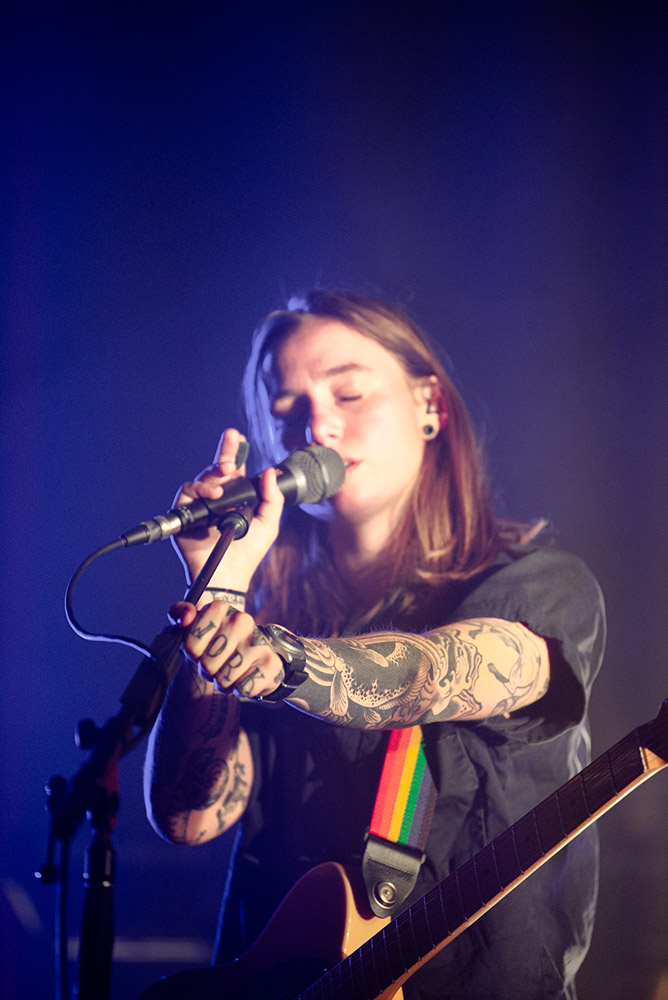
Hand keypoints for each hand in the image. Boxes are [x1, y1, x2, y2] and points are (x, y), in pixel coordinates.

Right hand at [171, 428, 284, 588]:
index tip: (240, 437)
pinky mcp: (186, 513)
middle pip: (218, 467)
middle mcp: (216, 498)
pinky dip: (202, 488)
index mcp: (235, 498)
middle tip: (233, 438)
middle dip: (226, 450)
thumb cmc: (248, 553)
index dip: (235, 452)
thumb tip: (270, 472)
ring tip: (226, 472)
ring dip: (216, 472)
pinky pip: (188, 491)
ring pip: (204, 477)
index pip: (234, 470)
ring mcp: (201, 505)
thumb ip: (271, 498)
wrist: (228, 574)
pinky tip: (215, 493)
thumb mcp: (268, 523)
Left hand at [171, 600, 285, 698]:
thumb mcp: (196, 627)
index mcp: (220, 608)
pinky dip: (240, 690)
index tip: (202, 649)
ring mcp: (259, 641)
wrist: (253, 656)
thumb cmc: (219, 642)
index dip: (193, 654)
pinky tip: (245, 677)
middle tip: (217, 664)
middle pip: (208, 663)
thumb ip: (181, 614)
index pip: (191, 643)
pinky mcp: (272, 663)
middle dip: (208, 670)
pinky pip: (244, 688)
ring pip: (225, 678)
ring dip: (224, 682)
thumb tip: (187, 616)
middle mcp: (242, 620)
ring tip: (230, 671)